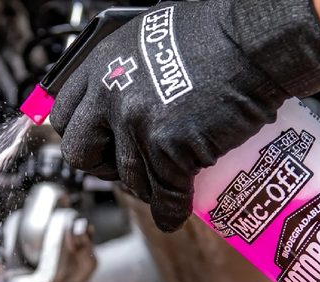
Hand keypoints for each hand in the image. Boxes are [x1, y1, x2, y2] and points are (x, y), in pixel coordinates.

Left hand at [51, 0, 319, 231]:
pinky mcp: (168, 148)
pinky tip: (178, 212)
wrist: (254, 41)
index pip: (64, 114)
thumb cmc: (219, 32)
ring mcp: (137, 123)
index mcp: (102, 63)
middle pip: (80, 153)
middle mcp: (110, 93)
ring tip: (162, 189)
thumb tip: (127, 95)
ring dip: (145, 189)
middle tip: (124, 168)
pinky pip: (164, 193)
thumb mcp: (151, 38)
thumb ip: (130, 70)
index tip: (96, 146)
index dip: (82, 136)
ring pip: (127, 178)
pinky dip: (172, 209)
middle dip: (101, 167)